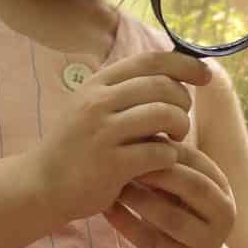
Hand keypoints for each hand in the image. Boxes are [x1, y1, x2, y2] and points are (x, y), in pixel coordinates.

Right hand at [34, 52, 207, 221]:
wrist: (42, 186)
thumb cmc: (75, 147)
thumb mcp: (89, 108)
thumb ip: (122, 91)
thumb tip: (169, 75)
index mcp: (96, 84)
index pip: (150, 61)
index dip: (184, 64)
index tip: (205, 74)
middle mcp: (98, 103)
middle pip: (163, 86)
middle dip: (184, 101)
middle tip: (181, 121)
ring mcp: (104, 133)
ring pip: (165, 115)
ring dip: (181, 127)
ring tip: (174, 139)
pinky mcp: (112, 165)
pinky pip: (160, 152)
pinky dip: (170, 156)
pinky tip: (163, 162)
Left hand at [109, 141, 237, 247]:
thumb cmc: (180, 213)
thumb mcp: (182, 188)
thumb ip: (170, 162)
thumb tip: (141, 118)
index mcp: (222, 190)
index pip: (197, 161)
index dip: (166, 148)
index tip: (134, 137)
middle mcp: (222, 216)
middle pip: (192, 186)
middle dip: (157, 170)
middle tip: (123, 156)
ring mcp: (202, 243)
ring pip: (170, 216)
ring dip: (138, 196)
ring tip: (112, 182)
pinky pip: (146, 239)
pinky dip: (123, 221)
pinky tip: (105, 207)